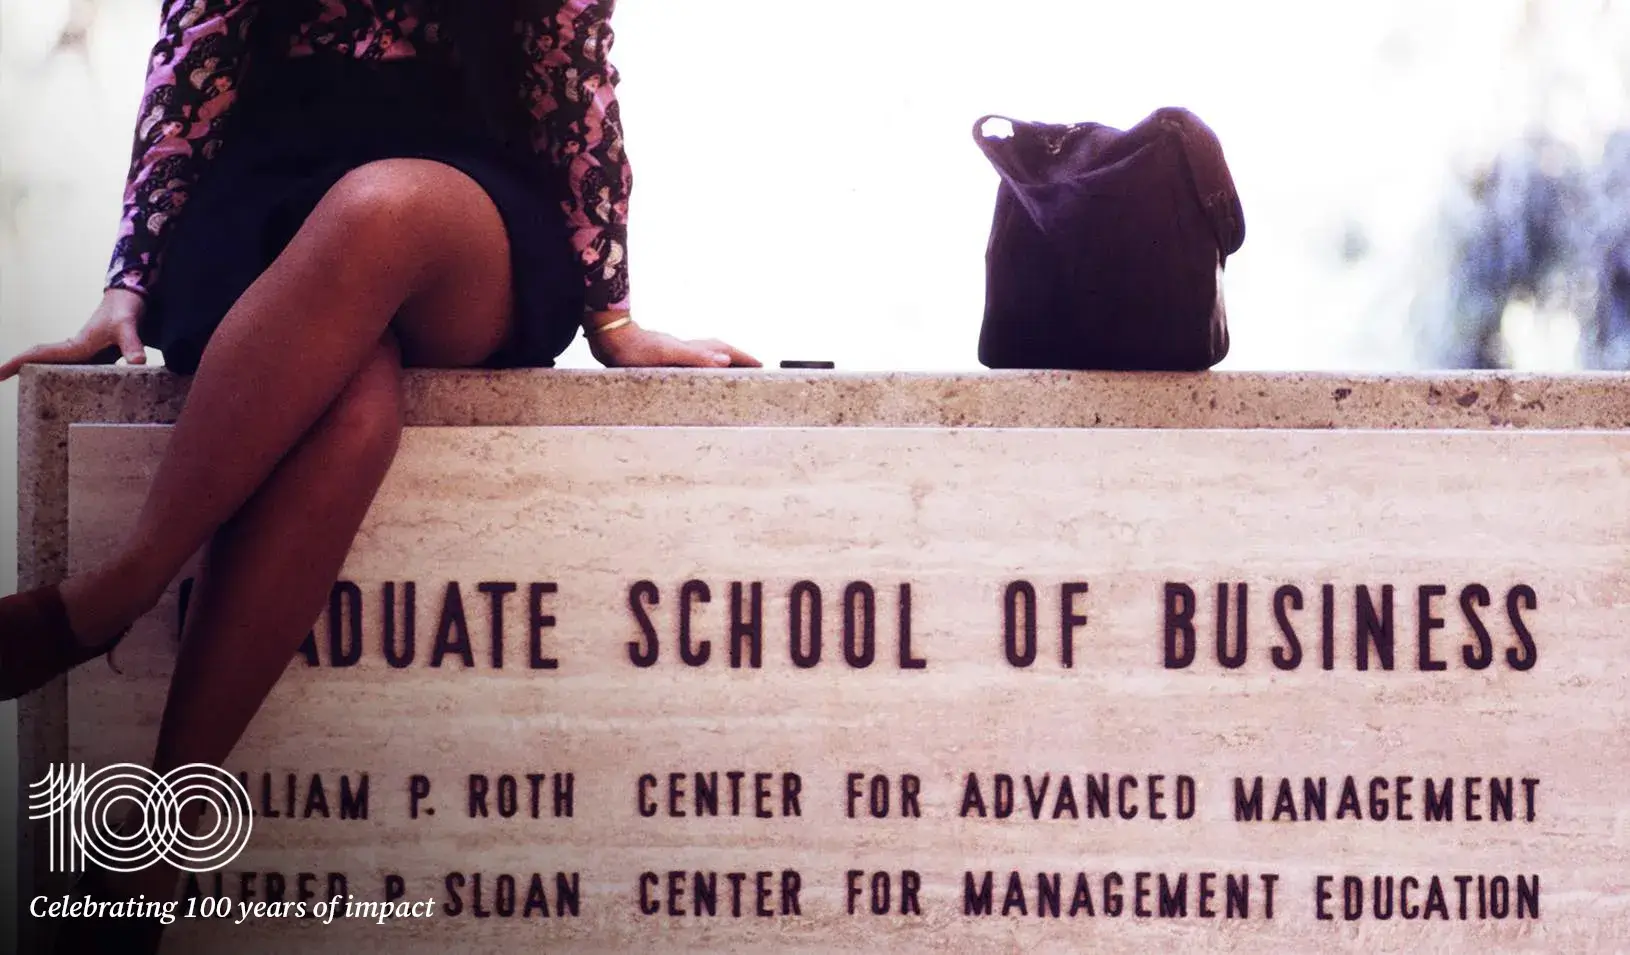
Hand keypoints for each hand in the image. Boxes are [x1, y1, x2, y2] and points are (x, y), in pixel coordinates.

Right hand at [0, 288, 147, 381]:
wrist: (131, 296)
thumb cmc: (125, 309)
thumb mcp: (128, 325)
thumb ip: (132, 344)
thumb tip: (138, 362)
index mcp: (76, 345)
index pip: (41, 353)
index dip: (18, 362)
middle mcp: (77, 349)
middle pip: (43, 360)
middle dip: (22, 370)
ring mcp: (86, 352)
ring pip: (60, 366)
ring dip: (44, 376)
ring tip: (31, 393)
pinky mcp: (98, 354)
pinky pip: (79, 369)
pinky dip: (70, 378)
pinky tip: (72, 390)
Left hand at [588, 317, 760, 368]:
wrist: (608, 337)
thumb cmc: (633, 349)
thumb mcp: (666, 356)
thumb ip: (695, 357)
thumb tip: (724, 359)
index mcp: (689, 349)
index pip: (724, 351)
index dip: (743, 358)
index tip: (761, 365)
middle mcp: (684, 347)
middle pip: (718, 349)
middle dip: (737, 357)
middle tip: (753, 366)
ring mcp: (674, 350)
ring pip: (705, 352)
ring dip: (721, 358)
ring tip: (732, 367)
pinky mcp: (662, 354)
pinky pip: (691, 359)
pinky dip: (702, 362)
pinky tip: (695, 369)